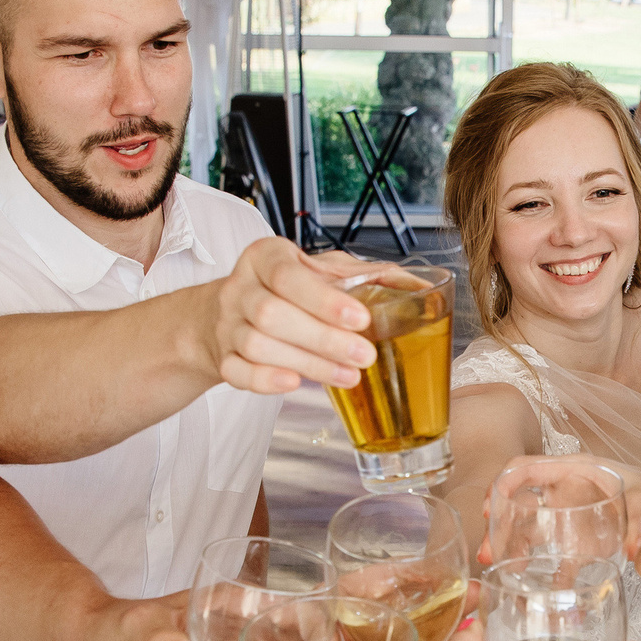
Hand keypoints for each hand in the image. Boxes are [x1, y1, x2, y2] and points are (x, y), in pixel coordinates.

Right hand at [200, 237, 380, 393]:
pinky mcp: (222, 358)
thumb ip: (363, 276)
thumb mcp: (319, 271)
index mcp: (265, 257)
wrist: (229, 313)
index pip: (287, 275)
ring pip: (257, 346)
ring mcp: (227, 325)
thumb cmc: (285, 289)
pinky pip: (237, 372)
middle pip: (272, 315)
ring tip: (348, 375)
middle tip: (364, 355)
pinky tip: (295, 383)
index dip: (323, 300)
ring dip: (307, 363)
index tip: (360, 319)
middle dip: (323, 339)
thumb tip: (418, 287)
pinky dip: (265, 380)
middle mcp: (241, 288)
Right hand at [478, 454, 631, 565]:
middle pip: (519, 504)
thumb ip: (640, 516)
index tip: (491, 507)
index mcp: (574, 470)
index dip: (503, 483)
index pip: (526, 468)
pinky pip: (557, 561)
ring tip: (502, 571)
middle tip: (488, 553)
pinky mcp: (580, 544)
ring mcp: (568, 518)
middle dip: (499, 527)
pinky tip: (542, 595)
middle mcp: (563, 492)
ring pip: (529, 532)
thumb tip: (633, 545)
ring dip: (511, 550)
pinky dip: (549, 578)